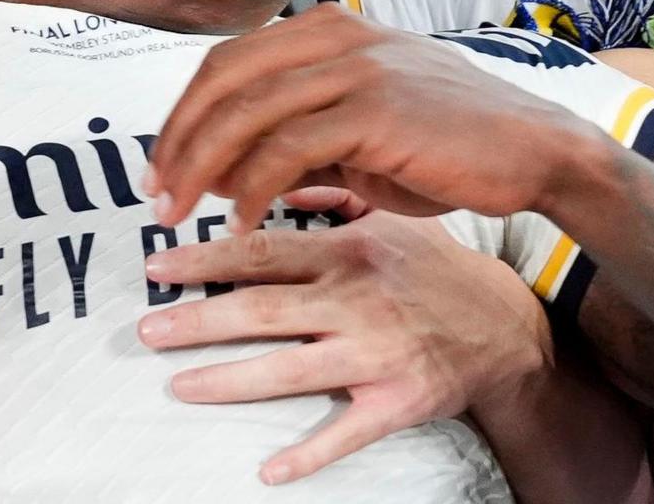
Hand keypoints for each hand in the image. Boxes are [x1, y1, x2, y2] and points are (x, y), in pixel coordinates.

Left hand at [138, 214, 553, 485]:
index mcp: (349, 251)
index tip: (156, 267)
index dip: (205, 259)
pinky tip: (268, 470)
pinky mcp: (399, 399)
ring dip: (232, 380)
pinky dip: (309, 453)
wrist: (506, 327)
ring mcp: (378, 351)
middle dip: (199, 319)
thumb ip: (332, 199)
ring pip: (292, 369)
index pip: (263, 251)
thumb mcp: (392, 218)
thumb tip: (279, 182)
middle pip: (264, 308)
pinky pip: (349, 431)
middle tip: (147, 330)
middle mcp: (358, 298)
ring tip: (180, 386)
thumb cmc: (437, 269)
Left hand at [148, 5, 588, 229]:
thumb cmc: (449, 146)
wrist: (536, 153)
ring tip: (182, 212)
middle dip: (179, 139)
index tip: (162, 164)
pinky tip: (241, 218)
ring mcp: (356, 67)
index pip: (229, 60)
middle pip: (224, 79)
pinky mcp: (374, 109)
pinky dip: (251, 188)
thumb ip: (294, 142)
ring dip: (202, 167)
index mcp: (331, 27)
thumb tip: (220, 170)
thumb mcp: (359, 134)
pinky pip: (286, 148)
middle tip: (156, 193)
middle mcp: (338, 35)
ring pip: (247, 112)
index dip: (185, 112)